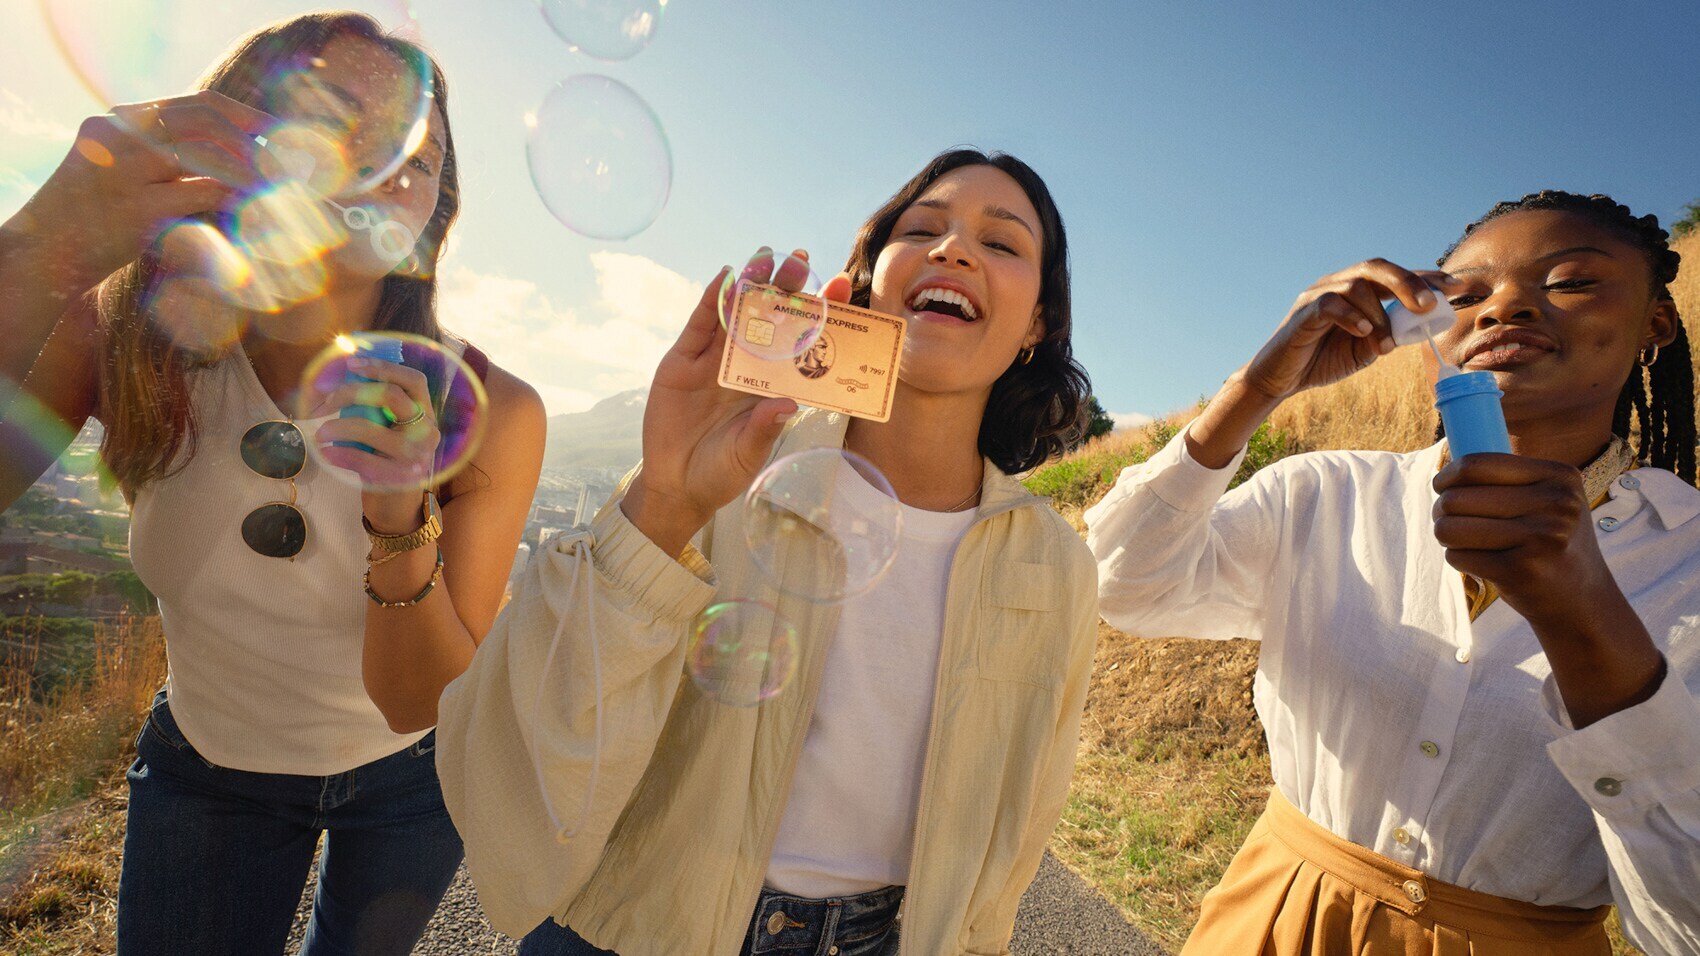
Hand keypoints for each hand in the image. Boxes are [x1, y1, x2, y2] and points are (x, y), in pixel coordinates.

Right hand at [8, 90, 270, 284]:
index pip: (199, 104)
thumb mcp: (130, 172)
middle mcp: (121, 134)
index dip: (248, 117)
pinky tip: (257, 206)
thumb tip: (247, 155)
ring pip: (209, 153)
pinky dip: (237, 197)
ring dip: (253, 169)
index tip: (281, 133)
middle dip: (258, 137)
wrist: (44, 255)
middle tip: (293, 161)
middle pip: (207, 119)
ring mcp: (125, 170)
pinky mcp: (136, 208)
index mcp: (121, 119)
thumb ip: (175, 156)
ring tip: (283, 185)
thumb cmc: (98, 219)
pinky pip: (203, 192)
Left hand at [305, 355, 440, 505]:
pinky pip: (361, 459)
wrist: (397, 504)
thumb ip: (378, 407)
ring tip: (320, 432)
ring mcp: (415, 455)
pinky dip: (338, 453)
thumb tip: (341, 377)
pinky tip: (325, 453)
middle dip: (351, 392)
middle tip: (326, 401)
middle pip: (391, 396)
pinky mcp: (398, 478)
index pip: (414, 381)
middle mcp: (426, 431)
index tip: (353, 364)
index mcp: (426, 414)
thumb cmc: (387, 458)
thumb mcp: (391, 429)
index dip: (384, 367)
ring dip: (337, 426)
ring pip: (370, 428)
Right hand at [622, 247, 851, 555]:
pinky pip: (699, 325)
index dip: (820, 314)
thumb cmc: (721, 472)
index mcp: (773, 384)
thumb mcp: (747, 455)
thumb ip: (763, 429)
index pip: (802, 342)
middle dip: (786, 288)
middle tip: (801, 259)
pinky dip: (711, 301)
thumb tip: (788, 403)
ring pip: (736, 314)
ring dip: (750, 284)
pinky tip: (725, 278)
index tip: (840, 285)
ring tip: (766, 257)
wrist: (676, 485)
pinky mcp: (683, 361)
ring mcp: (714, 360)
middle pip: (770, 318)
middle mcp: (748, 365)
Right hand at [1242, 259, 1451, 402]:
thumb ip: (1390, 333)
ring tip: (1384, 347)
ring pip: (1357, 285)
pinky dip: (1353, 316)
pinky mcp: (1303, 311)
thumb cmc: (1322, 360)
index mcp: (1358, 290)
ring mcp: (1318, 294)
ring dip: (1380, 315)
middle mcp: (1338, 283)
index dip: (1428, 278)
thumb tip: (1420, 324)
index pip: (1397, 275)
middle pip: (1377, 267)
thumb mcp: (1366, 348)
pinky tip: (1364, 333)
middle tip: (1429, 306)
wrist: (1281, 379)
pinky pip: (1331, 302)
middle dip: (1409, 282)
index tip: (1459, 287)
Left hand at [1431, 454, 1613, 622]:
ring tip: (1463, 540)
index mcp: (1560, 476)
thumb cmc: (1549, 539)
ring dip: (1446, 535)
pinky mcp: (1521, 570)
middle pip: (1456, 498)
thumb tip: (1448, 465)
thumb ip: (1507, 476)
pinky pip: (1457, 556)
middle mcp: (1556, 504)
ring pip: (1449, 528)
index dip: (1446, 476)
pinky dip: (1459, 559)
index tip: (1441, 487)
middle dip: (1442, 511)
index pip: (1476, 464)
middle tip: (1449, 520)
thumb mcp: (1550, 497)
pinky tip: (1480, 562)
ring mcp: (1541, 538)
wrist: (1581, 598)